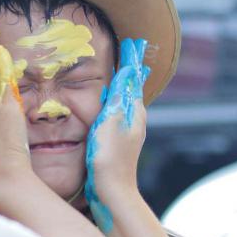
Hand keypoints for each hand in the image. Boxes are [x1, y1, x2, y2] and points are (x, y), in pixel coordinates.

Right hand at [84, 38, 149, 231]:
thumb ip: (119, 97)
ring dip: (119, 88)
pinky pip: (114, 117)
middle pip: (130, 90)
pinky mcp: (116, 145)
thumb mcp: (112, 121)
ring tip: (115, 75)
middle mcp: (134, 121)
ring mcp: (126, 134)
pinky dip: (110, 105)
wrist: (111, 193)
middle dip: (127, 73)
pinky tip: (102, 108)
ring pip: (123, 103)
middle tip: (125, 53)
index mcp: (135, 112)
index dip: (131, 61)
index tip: (131, 43)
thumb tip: (130, 71)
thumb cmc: (110, 158)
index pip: (133, 79)